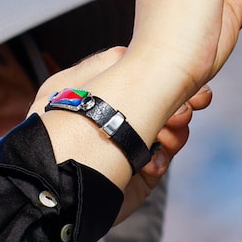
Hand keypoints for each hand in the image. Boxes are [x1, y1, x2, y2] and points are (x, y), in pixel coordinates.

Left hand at [36, 45, 213, 223]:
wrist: (52, 189)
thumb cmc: (51, 134)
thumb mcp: (66, 87)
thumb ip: (99, 65)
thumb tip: (128, 52)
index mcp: (107, 94)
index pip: (145, 76)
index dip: (167, 74)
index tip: (183, 75)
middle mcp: (123, 117)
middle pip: (166, 101)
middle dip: (182, 101)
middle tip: (190, 105)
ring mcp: (134, 146)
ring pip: (173, 129)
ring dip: (176, 129)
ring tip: (167, 135)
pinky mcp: (141, 173)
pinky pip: (165, 159)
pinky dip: (164, 157)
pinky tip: (151, 162)